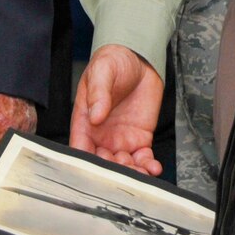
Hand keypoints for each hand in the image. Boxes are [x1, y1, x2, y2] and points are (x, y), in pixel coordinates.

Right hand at [69, 45, 164, 174]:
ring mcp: (121, 139)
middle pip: (102, 162)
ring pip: (124, 165)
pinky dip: (148, 166)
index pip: (80, 147)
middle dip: (112, 172)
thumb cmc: (113, 63)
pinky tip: (153, 168)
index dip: (86, 162)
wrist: (138, 59)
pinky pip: (142, 158)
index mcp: (84, 122)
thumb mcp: (102, 72)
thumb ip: (98, 94)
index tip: (95, 171)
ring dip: (132, 173)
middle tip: (123, 174)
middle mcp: (101, 136)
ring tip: (141, 173)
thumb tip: (96, 115)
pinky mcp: (140, 138)